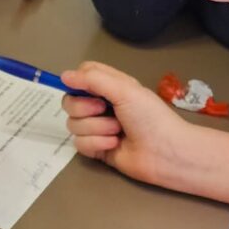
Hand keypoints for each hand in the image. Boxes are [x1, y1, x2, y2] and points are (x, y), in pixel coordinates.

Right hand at [61, 62, 228, 204]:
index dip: (78, 81)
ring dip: (96, 128)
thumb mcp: (124, 90)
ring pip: (73, 124)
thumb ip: (92, 79)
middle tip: (104, 110)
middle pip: (70, 101)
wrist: (166, 153)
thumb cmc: (150, 116)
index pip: (82, 75)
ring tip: (117, 131)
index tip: (84, 87)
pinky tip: (114, 145)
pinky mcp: (96, 148)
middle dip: (84, 108)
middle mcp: (101, 105)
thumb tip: (63, 75)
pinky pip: (79, 143)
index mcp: (110, 86)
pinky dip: (96, 144)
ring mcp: (97, 127)